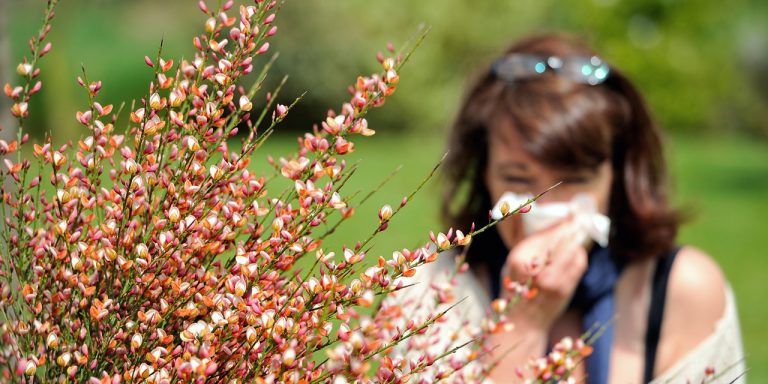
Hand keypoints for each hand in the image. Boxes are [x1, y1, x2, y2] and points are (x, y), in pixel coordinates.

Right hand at [501, 217, 587, 331]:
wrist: (522, 320)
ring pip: (574, 250)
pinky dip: (579, 255)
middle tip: (578, 218)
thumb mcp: (516, 261)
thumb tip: (559, 222)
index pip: (548, 234)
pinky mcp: (564, 289)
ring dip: (577, 242)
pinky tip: (576, 253)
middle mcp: (535, 268)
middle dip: (572, 228)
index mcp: (519, 258)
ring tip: (576, 236)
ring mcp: (552, 280)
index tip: (572, 213)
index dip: (562, 222)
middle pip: (563, 239)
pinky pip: (579, 264)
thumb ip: (534, 243)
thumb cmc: (518, 287)